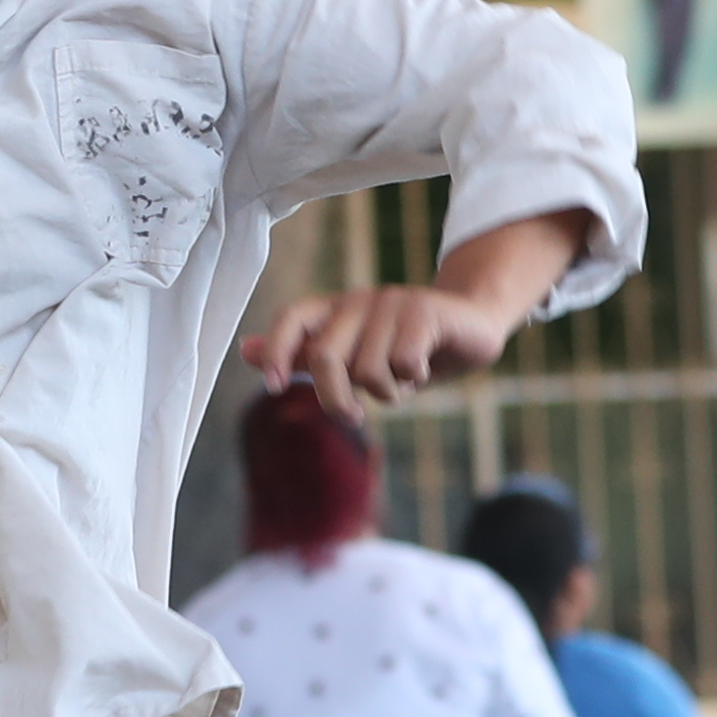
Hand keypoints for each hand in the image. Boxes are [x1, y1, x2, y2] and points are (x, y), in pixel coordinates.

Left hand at [240, 278, 525, 413]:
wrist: (470, 325)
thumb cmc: (403, 347)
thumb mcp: (352, 355)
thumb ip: (302, 354)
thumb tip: (246, 350)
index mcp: (334, 310)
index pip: (292, 318)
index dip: (277, 350)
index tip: (275, 387)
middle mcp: (358, 300)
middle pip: (325, 357)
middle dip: (336, 398)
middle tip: (353, 415)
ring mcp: (392, 302)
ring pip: (369, 369)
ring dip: (387, 391)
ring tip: (402, 379)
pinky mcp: (425, 312)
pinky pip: (404, 364)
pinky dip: (414, 378)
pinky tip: (426, 366)